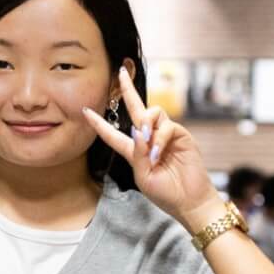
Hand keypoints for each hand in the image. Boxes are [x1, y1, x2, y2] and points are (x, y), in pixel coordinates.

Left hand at [83, 66, 224, 225]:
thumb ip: (136, 154)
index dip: (99, 124)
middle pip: (136, 109)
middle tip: (121, 73)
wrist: (189, 201)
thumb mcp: (142, 176)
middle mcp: (150, 138)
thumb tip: (137, 129)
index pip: (113, 134)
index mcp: (135, 151)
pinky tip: (158, 154)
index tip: (85, 111)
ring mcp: (166, 135)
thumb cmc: (165, 193)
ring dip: (146, 124)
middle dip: (128, 89)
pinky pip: (167, 127)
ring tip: (148, 144)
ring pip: (152, 113)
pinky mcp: (181, 135)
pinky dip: (160, 139)